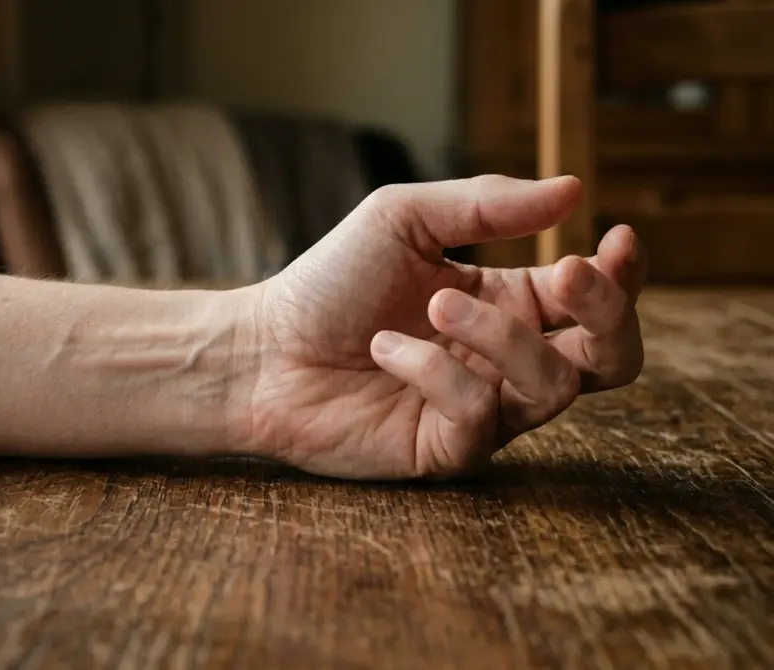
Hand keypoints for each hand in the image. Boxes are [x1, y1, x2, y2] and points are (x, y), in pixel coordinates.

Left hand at [238, 175, 646, 479]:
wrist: (261, 350)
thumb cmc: (329, 283)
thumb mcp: (403, 220)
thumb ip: (484, 204)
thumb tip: (573, 189)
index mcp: (507, 302)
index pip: (596, 298)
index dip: (624, 274)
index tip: (615, 237)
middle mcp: (506, 360)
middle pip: (611, 358)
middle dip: (609, 314)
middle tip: (566, 273)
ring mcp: (482, 411)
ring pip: (552, 386)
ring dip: (498, 334)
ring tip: (433, 303)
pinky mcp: (448, 451)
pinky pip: (478, 415)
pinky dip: (433, 371)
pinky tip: (383, 349)